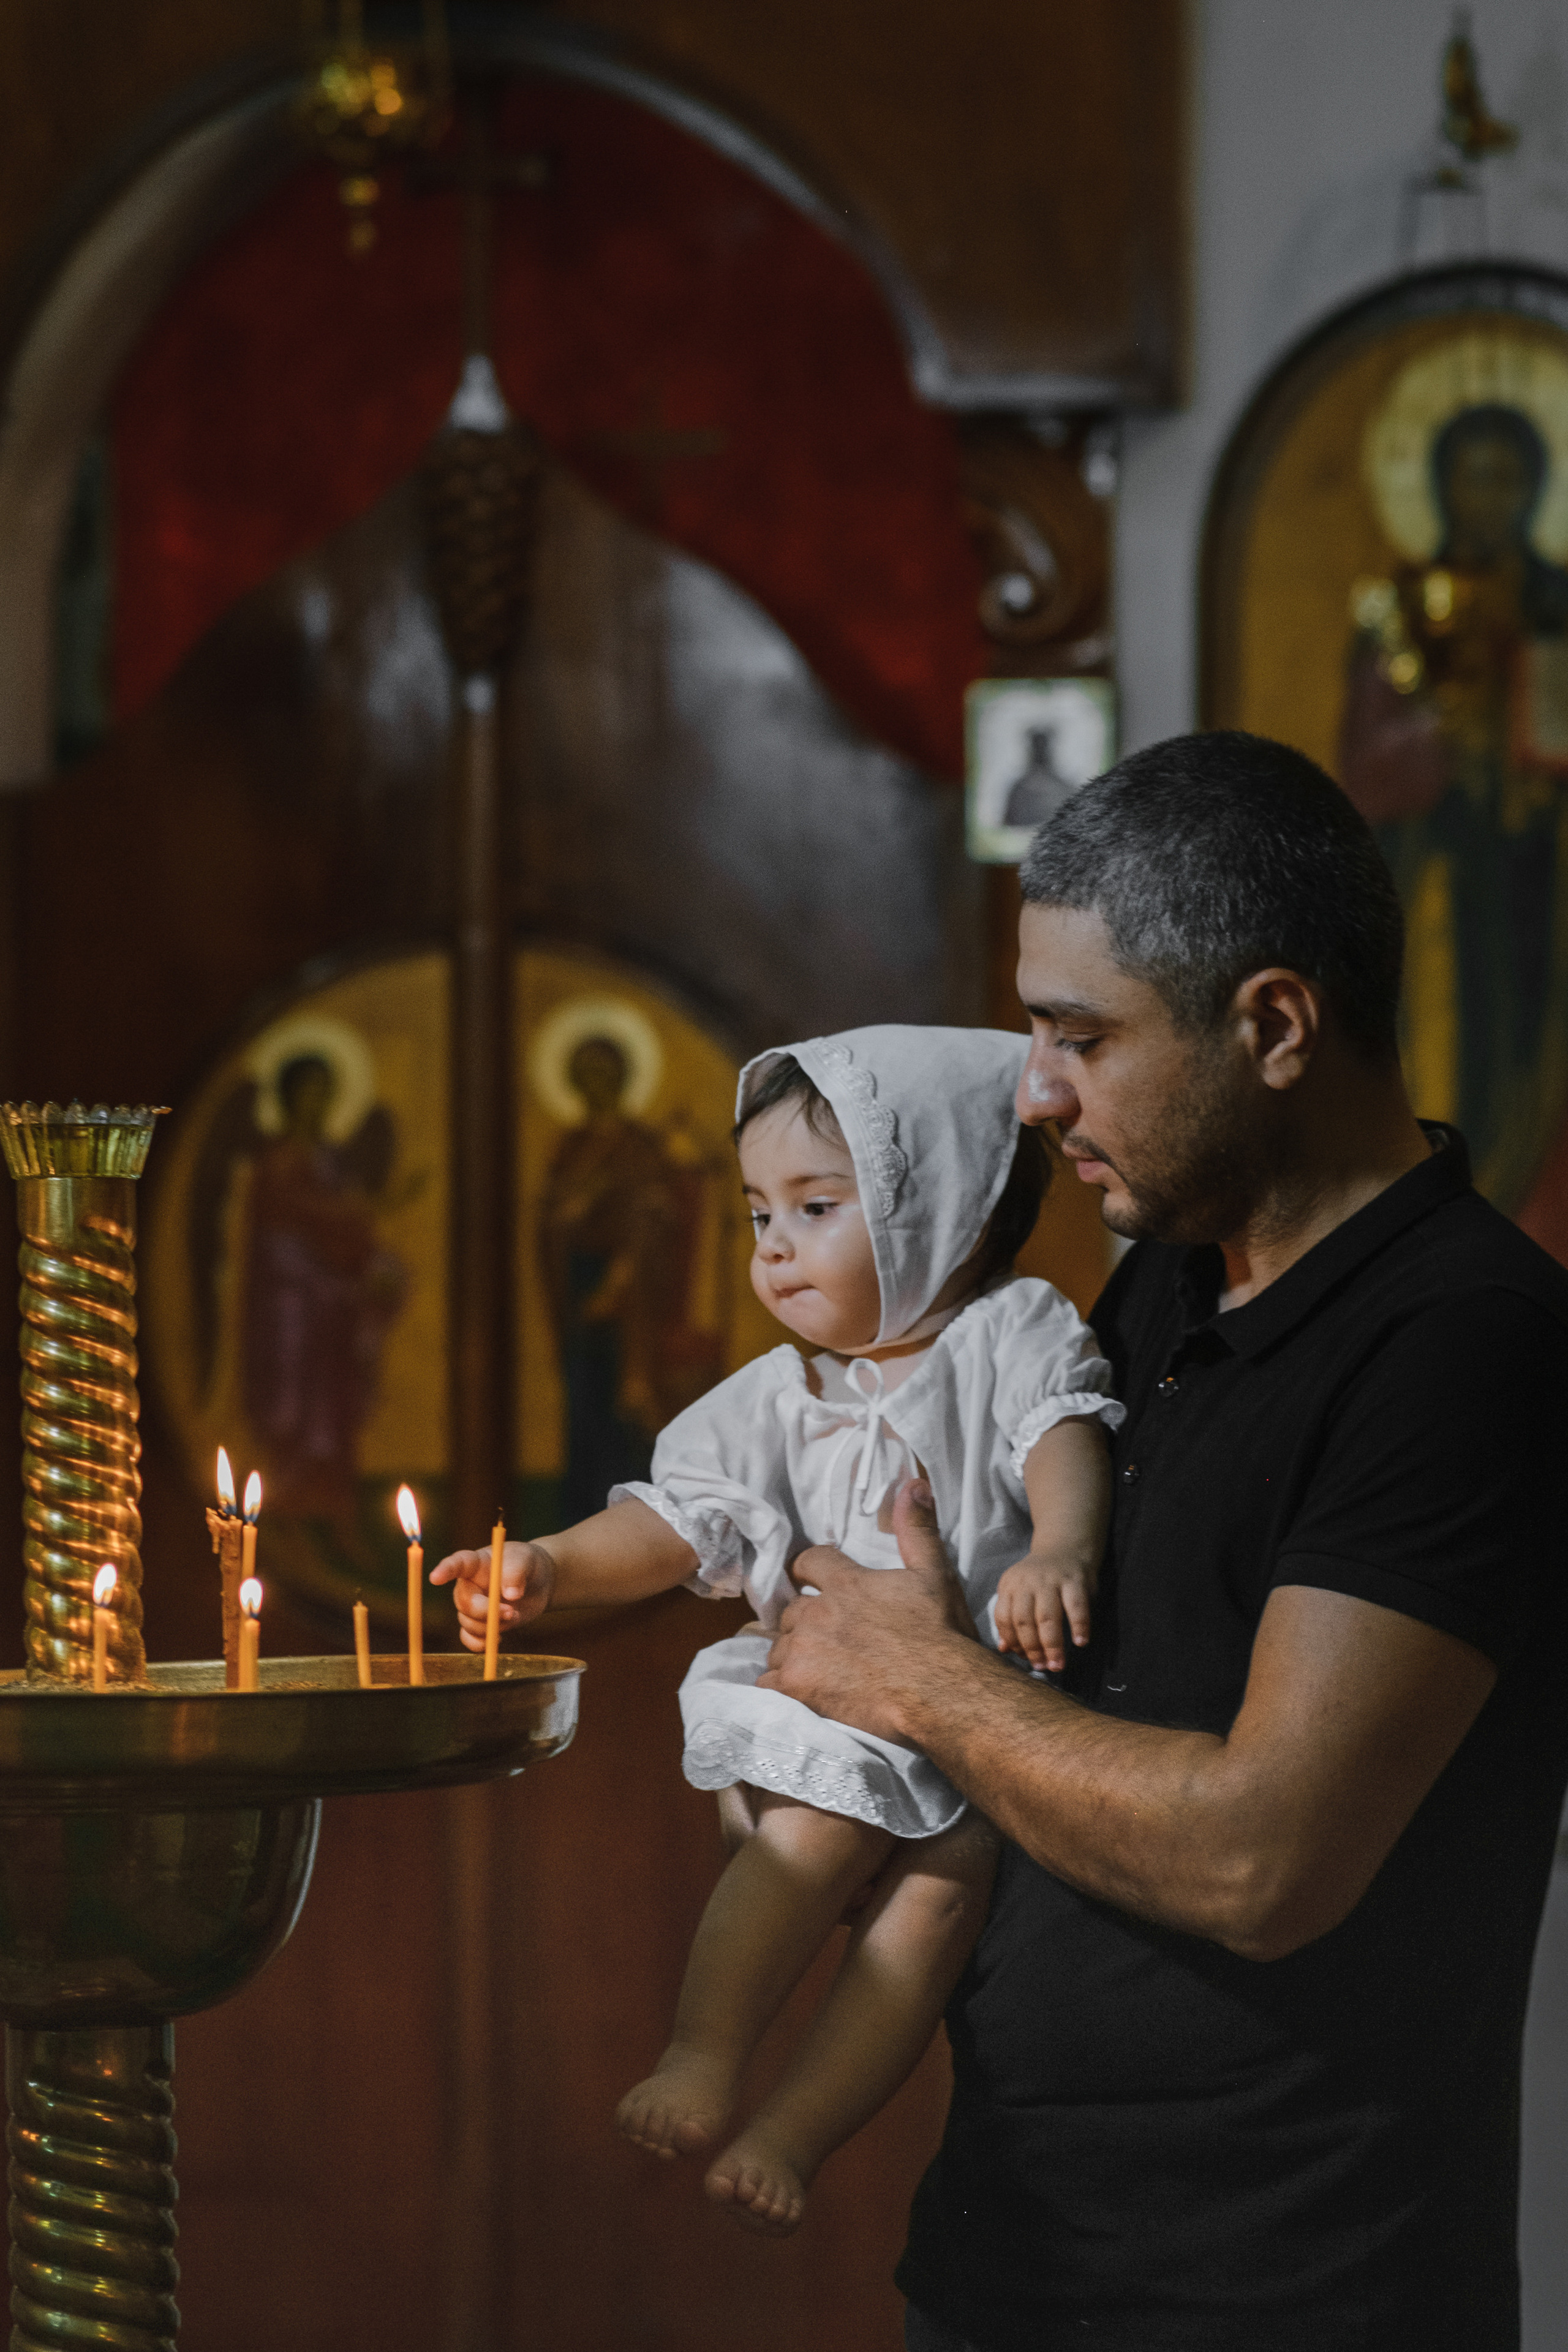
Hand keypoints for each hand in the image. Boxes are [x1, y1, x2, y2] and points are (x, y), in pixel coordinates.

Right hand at [428, 1539, 555, 1653]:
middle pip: (465, 1603)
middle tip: (511, 1611)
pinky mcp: (480, 1623)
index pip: (457, 1564)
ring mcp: (473, 1605)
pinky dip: (479, 1643)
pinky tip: (496, 1640)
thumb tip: (511, 1595)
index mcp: (476, 1563)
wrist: (539, 1582)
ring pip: (469, 1623)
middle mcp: (469, 1585)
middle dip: (485, 1611)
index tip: (435, 1578)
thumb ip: (516, 1573)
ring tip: (514, 1615)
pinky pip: (468, 1638)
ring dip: (491, 1626)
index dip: (445, 1571)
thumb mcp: (525, 1561)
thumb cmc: (528, 1564)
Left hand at [759, 1478, 973, 1738]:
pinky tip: (799, 1694)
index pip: (806, 1562)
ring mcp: (804, 1651)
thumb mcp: (935, 1575)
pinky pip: (768, 1682)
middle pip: (791, 1611)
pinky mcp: (797, 1688)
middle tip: (826, 1641)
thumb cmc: (943, 1636)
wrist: (943, 1695)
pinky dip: (780, 1688)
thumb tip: (913, 1483)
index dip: (806, 1572)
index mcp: (846, 1583)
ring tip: (817, 1671)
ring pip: (778, 1648)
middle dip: (804, 1623)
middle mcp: (818, 1612)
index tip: (810, 1583)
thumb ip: (917, 1529)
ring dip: (793, 1656)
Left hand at [994, 1551, 1094, 1673]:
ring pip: (1048, 1617)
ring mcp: (1051, 1580)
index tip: (1024, 1659)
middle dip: (1032, 1649)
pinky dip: (1079, 1626)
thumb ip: (1011, 1619)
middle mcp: (1027, 1582)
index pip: (1005, 1618)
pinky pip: (1076, 1607)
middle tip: (1042, 1667)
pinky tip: (1080, 1642)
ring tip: (1058, 1664)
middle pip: (1024, 1621)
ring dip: (1052, 1644)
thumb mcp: (1018, 1593)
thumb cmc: (1039, 1580)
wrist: (1064, 1547)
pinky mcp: (1074, 1580)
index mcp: (1009, 1586)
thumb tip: (1003, 1649)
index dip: (1013, 1642)